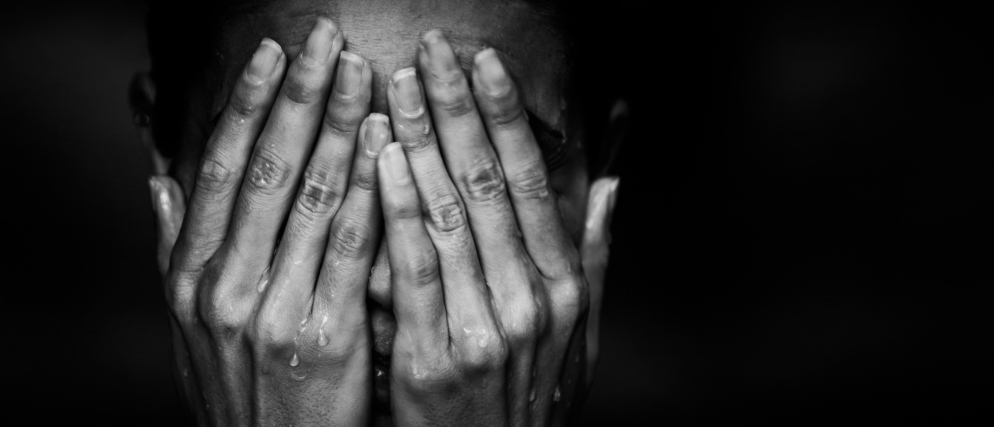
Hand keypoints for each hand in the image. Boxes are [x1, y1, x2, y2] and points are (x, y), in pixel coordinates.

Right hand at [149, 18, 388, 425]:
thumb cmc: (239, 396)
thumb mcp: (186, 331)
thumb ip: (174, 252)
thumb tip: (158, 180)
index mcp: (188, 280)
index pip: (217, 172)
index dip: (246, 107)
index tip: (272, 56)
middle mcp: (222, 289)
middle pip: (264, 171)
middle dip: (298, 99)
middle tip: (325, 39)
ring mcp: (273, 311)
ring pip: (310, 199)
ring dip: (339, 128)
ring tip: (363, 72)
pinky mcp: (326, 336)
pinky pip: (351, 248)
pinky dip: (371, 190)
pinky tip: (390, 146)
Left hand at [378, 30, 615, 425]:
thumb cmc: (526, 404)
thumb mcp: (578, 339)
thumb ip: (591, 258)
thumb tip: (609, 183)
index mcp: (562, 288)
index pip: (530, 182)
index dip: (506, 116)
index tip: (482, 63)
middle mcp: (531, 303)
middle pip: (488, 185)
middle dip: (456, 110)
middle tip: (430, 50)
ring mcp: (485, 332)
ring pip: (450, 216)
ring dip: (422, 141)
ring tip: (395, 84)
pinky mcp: (435, 363)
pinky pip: (415, 272)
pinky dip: (400, 210)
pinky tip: (383, 160)